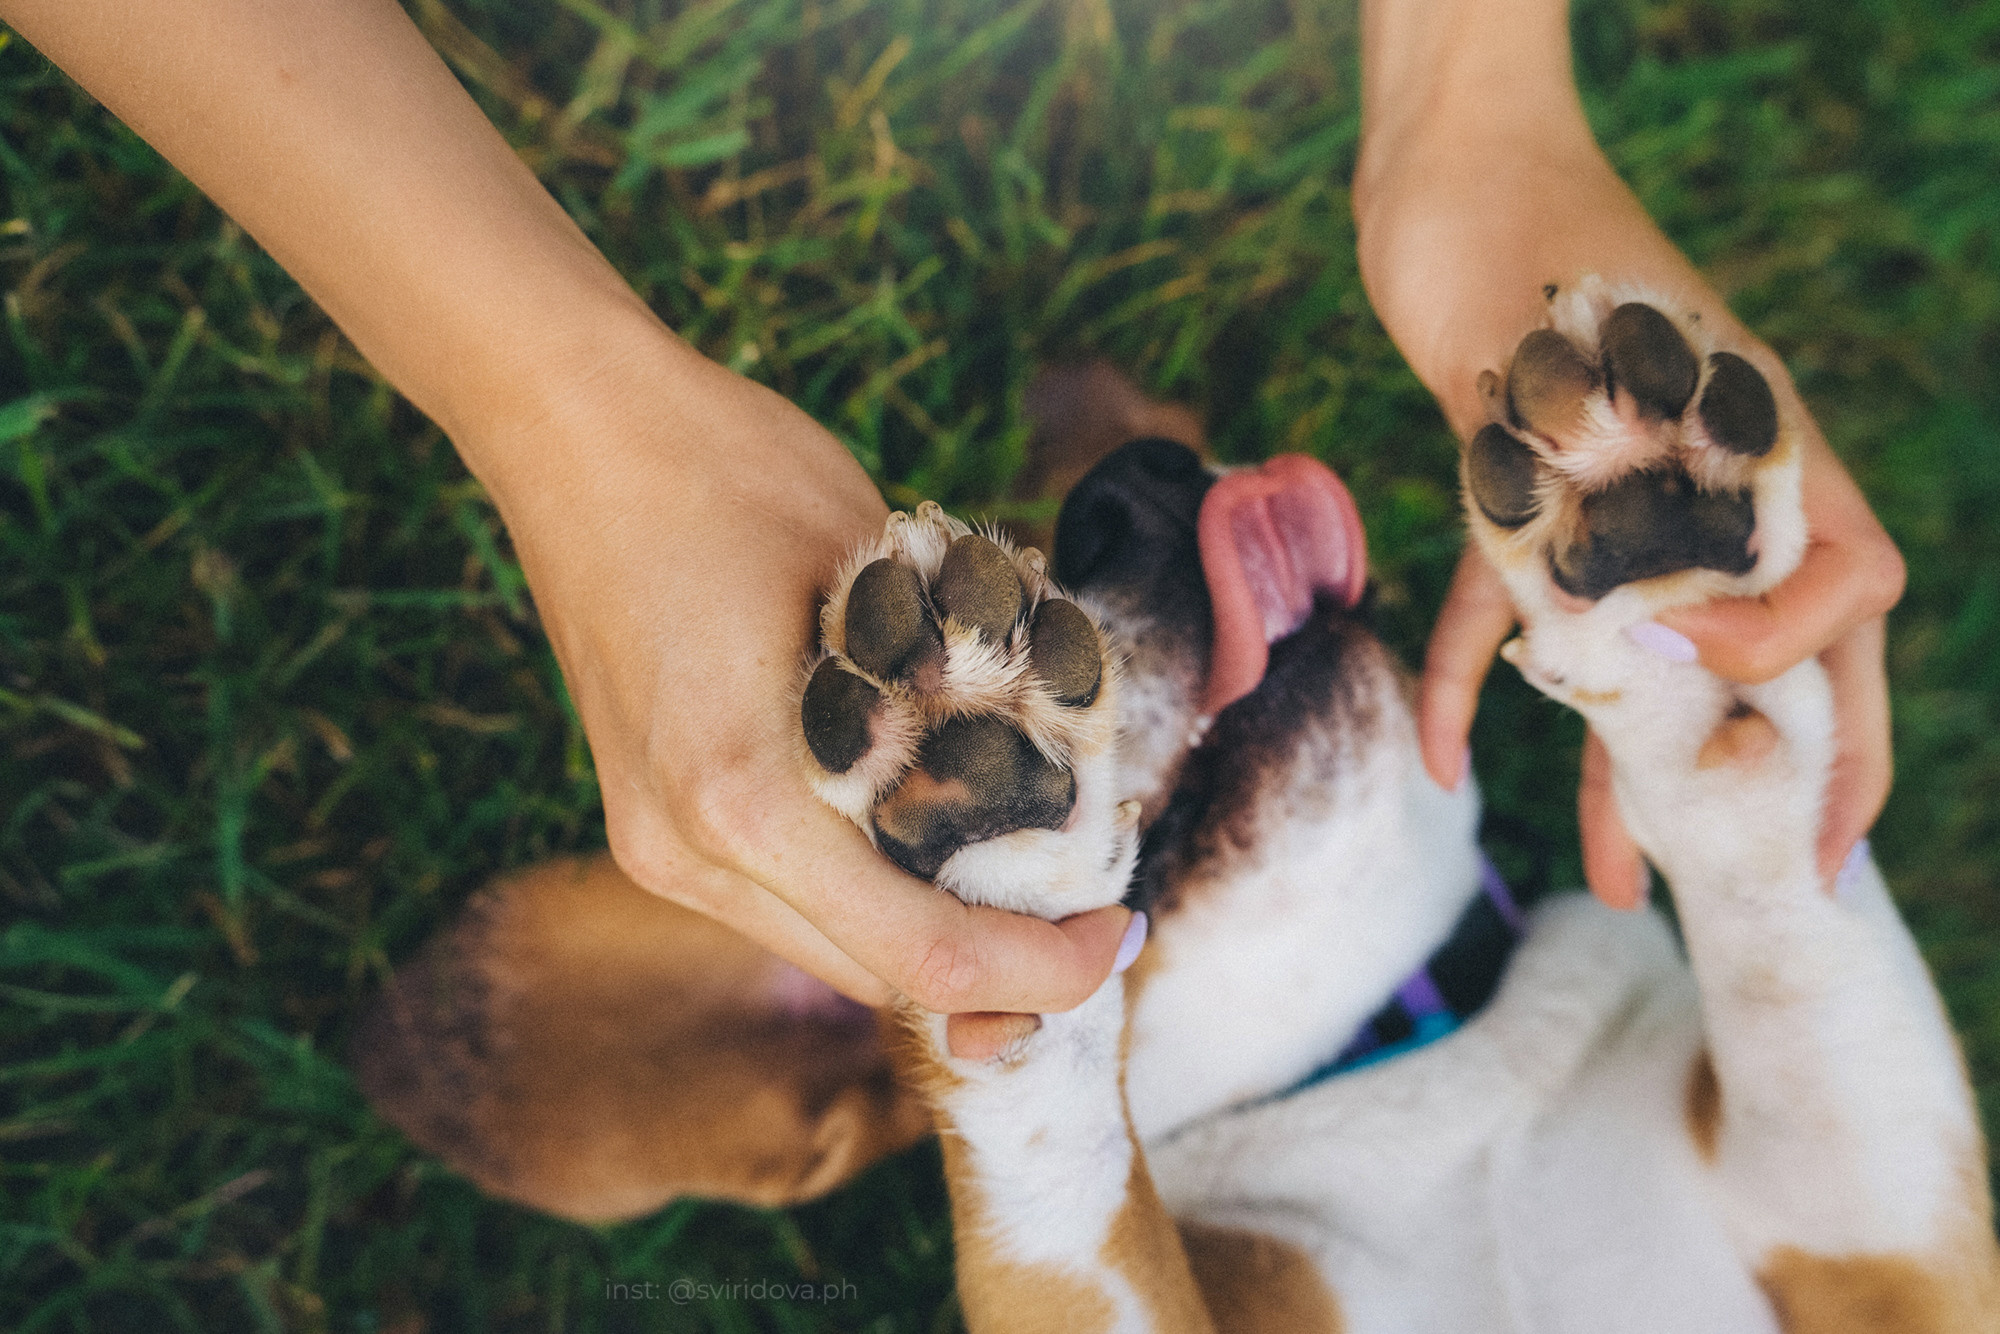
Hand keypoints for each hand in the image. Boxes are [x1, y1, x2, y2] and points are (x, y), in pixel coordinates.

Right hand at [464, 326, 1133, 1010]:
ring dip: (931, 926)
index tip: (1118, 926)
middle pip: (881, 978)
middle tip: (1088, 902)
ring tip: (1018, 858)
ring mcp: (656, 847)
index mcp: (747, 799)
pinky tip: (922, 818)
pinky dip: (869, 884)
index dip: (1045, 968)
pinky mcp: (647, 824)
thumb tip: (1059, 790)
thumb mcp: (888, 576)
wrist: (571, 427)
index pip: (927, 957)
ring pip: (832, 947)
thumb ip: (960, 705)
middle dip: (999, 963)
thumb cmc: (733, 470)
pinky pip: (786, 898)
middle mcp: (688, 853)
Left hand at [1354, 0, 1903, 905]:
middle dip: (1764, 774)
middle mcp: (1707, 493)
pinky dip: (1472, 677)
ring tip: (1611, 880)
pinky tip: (1440, 756)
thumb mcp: (1616, 379)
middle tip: (1761, 886)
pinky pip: (1511, 608)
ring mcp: (1619, 502)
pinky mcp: (1526, 502)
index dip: (1803, 667)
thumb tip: (1638, 643)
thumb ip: (1636, 510)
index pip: (1853, 596)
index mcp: (1770, 458)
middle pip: (1760, 656)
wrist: (1448, 180)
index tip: (1712, 684)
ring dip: (1621, 768)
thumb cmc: (1538, 244)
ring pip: (1638, 657)